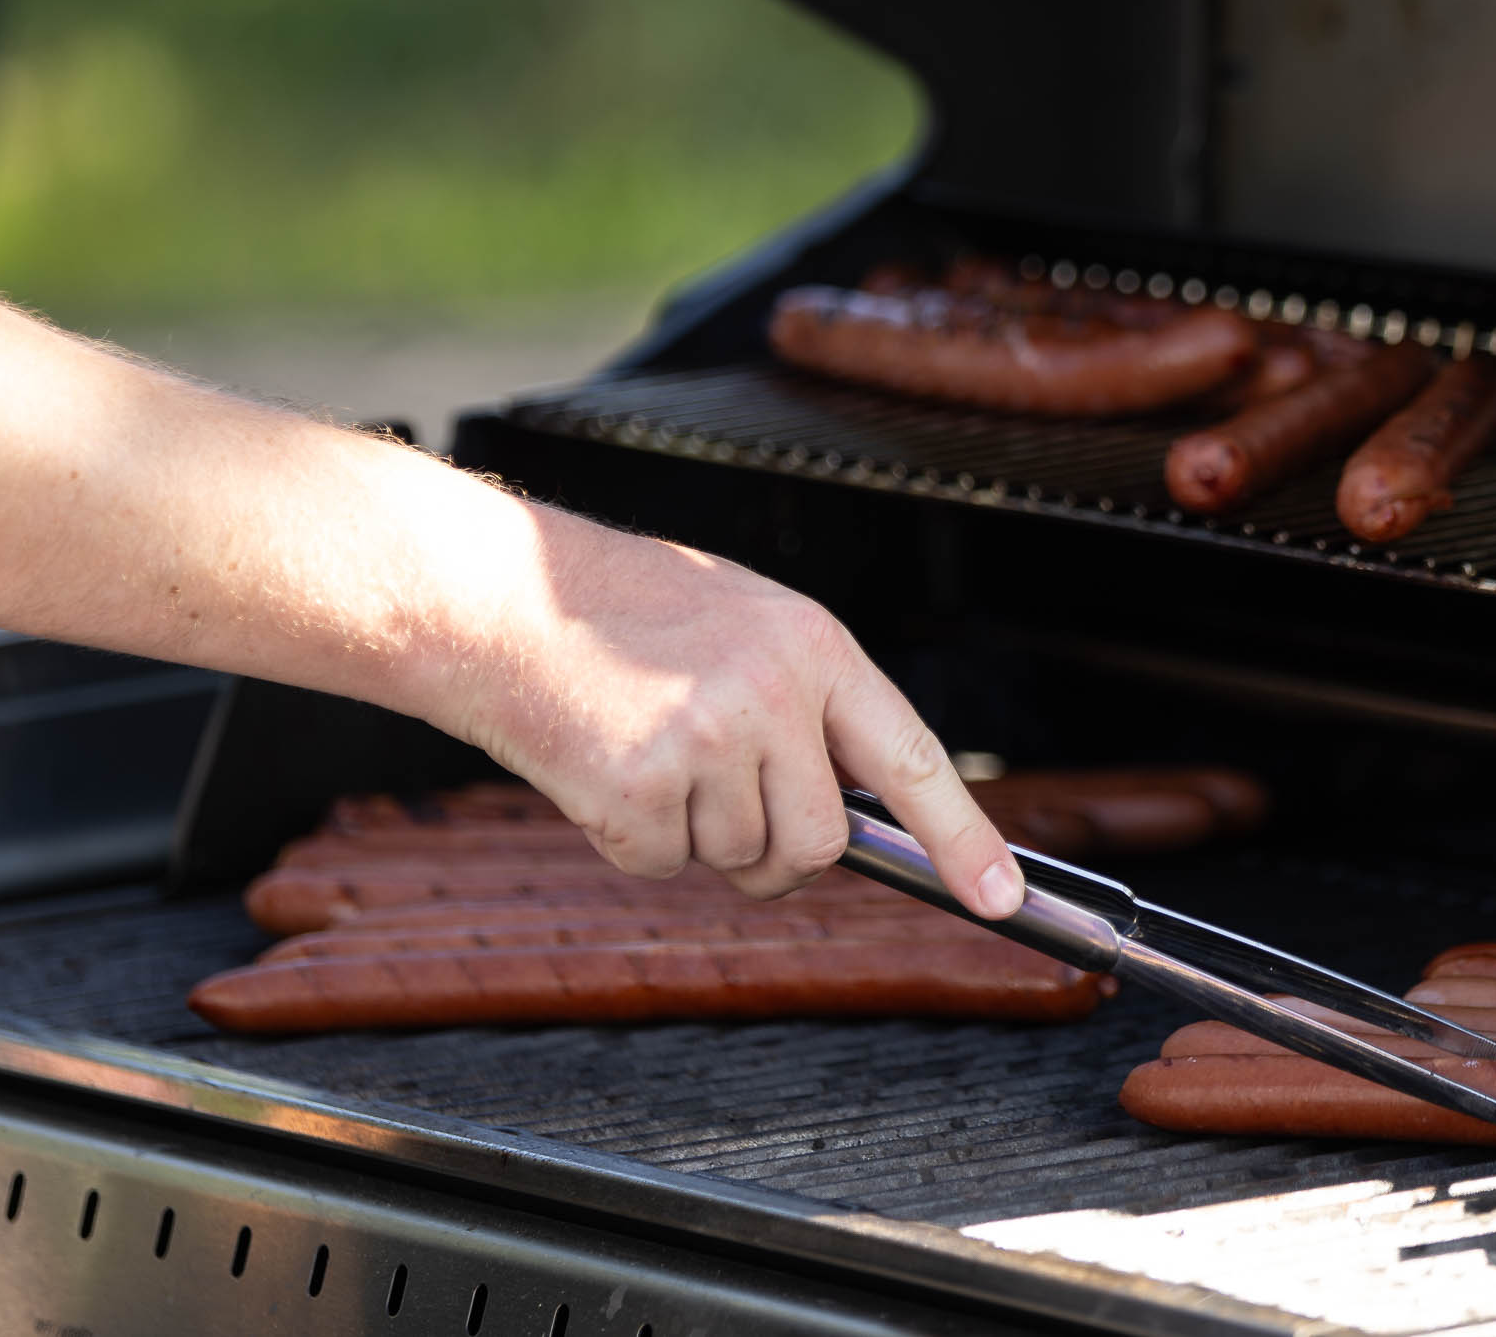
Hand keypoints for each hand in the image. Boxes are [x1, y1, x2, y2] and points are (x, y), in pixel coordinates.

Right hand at [436, 509, 1024, 916]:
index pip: (911, 759)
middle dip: (777, 851)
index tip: (999, 898)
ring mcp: (706, 738)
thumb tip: (857, 812)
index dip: (962, 837)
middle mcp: (772, 691)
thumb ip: (808, 706)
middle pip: (818, 842)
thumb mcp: (746, 623)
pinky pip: (661, 863)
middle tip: (720, 800)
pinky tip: (601, 765)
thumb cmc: (620, 609)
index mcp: (814, 644)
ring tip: (647, 747)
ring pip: (735, 859)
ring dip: (691, 832)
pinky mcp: (636, 784)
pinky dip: (629, 837)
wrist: (496, 597)